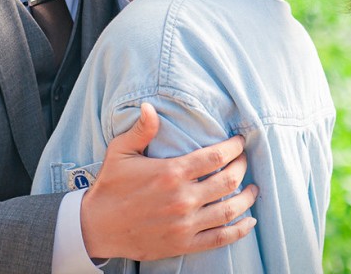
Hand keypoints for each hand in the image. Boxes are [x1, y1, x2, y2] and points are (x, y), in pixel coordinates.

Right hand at [79, 103, 257, 260]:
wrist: (97, 226)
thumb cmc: (110, 186)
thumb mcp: (121, 152)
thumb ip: (141, 130)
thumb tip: (149, 106)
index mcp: (170, 172)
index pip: (215, 156)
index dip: (233, 147)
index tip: (240, 142)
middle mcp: (182, 198)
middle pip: (228, 180)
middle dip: (242, 168)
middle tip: (244, 162)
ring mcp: (185, 224)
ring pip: (229, 209)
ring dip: (247, 198)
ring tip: (252, 189)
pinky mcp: (184, 243)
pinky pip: (220, 238)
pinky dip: (239, 230)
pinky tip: (249, 221)